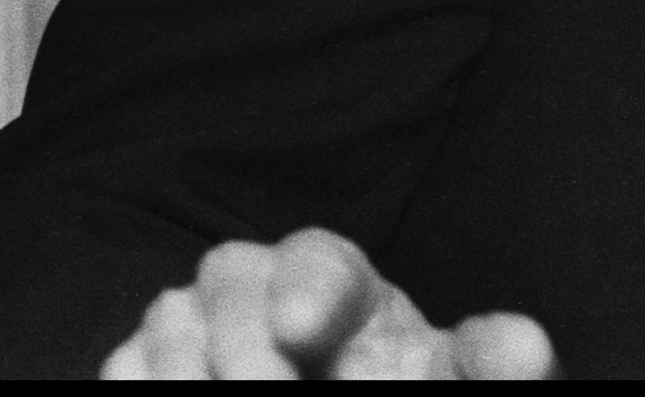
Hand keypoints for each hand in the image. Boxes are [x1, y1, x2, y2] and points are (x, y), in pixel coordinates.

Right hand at [99, 228, 557, 379]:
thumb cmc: (401, 395)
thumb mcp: (454, 388)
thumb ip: (491, 369)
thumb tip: (524, 345)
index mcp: (342, 288)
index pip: (317, 261)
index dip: (307, 287)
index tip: (302, 328)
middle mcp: (257, 292)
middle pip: (230, 282)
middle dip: (243, 349)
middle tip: (269, 395)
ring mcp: (189, 334)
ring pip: (164, 326)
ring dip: (185, 371)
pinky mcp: (143, 372)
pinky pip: (120, 367)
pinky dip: (141, 383)